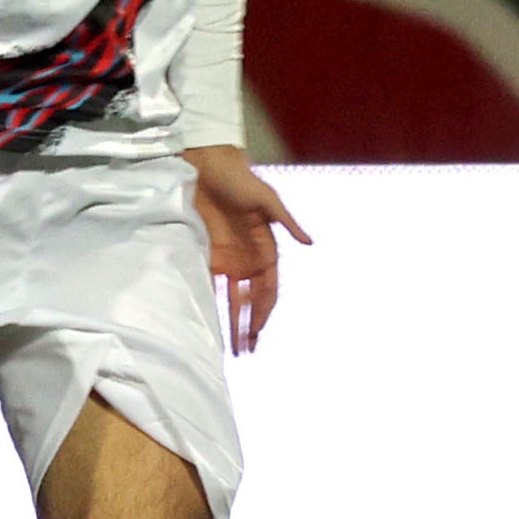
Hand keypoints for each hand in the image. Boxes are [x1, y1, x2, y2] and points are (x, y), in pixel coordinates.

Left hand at [185, 145, 310, 353]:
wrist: (208, 168)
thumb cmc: (241, 181)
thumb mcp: (267, 199)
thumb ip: (287, 222)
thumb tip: (310, 243)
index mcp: (267, 250)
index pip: (268, 288)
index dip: (264, 310)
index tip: (258, 330)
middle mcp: (250, 260)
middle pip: (253, 301)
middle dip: (251, 325)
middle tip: (247, 350)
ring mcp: (230, 261)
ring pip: (235, 300)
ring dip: (235, 323)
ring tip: (234, 348)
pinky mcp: (211, 257)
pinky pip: (214, 287)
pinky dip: (215, 305)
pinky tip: (213, 324)